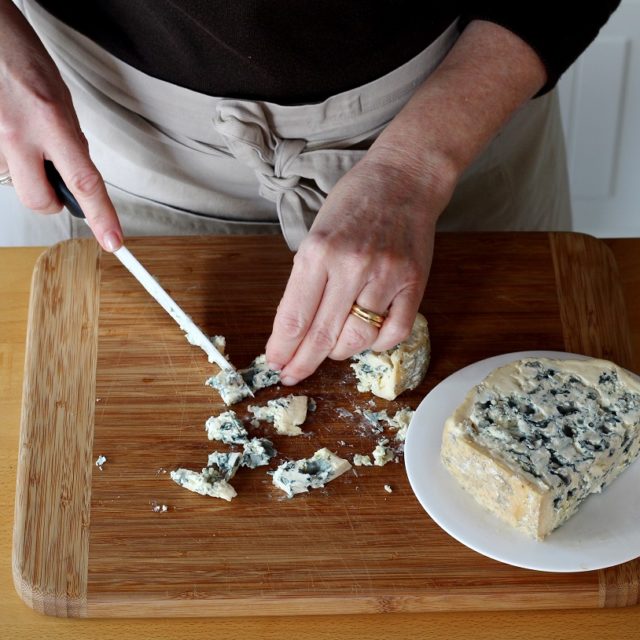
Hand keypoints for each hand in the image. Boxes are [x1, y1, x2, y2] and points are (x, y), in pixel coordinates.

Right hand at [0, 2, 121, 250]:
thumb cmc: (17, 53)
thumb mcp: (60, 96)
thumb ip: (71, 138)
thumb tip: (78, 174)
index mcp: (49, 122)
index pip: (84, 183)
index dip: (102, 217)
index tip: (113, 240)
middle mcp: (17, 135)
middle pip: (40, 201)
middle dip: (53, 200)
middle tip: (57, 177)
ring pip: (17, 183)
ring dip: (28, 172)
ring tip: (26, 136)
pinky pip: (1, 166)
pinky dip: (10, 157)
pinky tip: (10, 131)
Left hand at [265, 19, 546, 384]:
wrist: (404, 181)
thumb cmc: (354, 204)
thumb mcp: (316, 234)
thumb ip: (307, 280)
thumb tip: (296, 329)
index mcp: (318, 250)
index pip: (295, 316)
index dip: (283, 347)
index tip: (276, 362)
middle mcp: (351, 265)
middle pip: (322, 334)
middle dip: (302, 362)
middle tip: (292, 375)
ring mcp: (386, 276)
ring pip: (357, 340)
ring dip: (339, 351)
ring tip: (332, 347)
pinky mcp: (414, 284)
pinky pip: (393, 334)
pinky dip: (376, 345)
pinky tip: (366, 338)